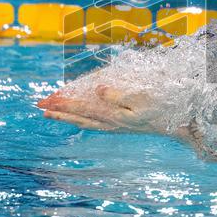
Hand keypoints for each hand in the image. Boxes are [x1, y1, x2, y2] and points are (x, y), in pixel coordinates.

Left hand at [37, 84, 156, 132]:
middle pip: (79, 117)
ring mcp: (115, 126)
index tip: (49, 98)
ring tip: (50, 113)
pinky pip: (94, 125)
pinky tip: (77, 121)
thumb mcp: (142, 98)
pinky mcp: (120, 126)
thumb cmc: (161, 108)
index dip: (66, 102)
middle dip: (59, 111)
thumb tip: (98, 89)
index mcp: (113, 115)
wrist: (177, 125)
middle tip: (40, 106)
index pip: (84, 107)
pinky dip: (81, 121)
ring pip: (84, 122)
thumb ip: (119, 95)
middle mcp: (111, 123)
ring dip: (66, 117)